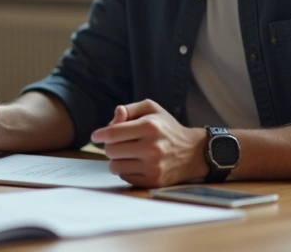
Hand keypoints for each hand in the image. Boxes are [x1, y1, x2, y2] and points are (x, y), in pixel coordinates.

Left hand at [89, 99, 207, 187]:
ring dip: (116, 159)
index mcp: (150, 127)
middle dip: (110, 146)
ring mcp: (153, 167)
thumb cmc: (167, 128)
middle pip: (110, 151)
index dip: (100, 135)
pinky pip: (124, 177)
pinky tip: (136, 163)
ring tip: (127, 153)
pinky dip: (126, 170)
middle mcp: (152, 148)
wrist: (193, 152)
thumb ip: (130, 109)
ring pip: (115, 166)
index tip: (96, 136)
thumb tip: (114, 116)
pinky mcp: (153, 181)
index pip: (113, 133)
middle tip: (118, 144)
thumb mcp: (152, 109)